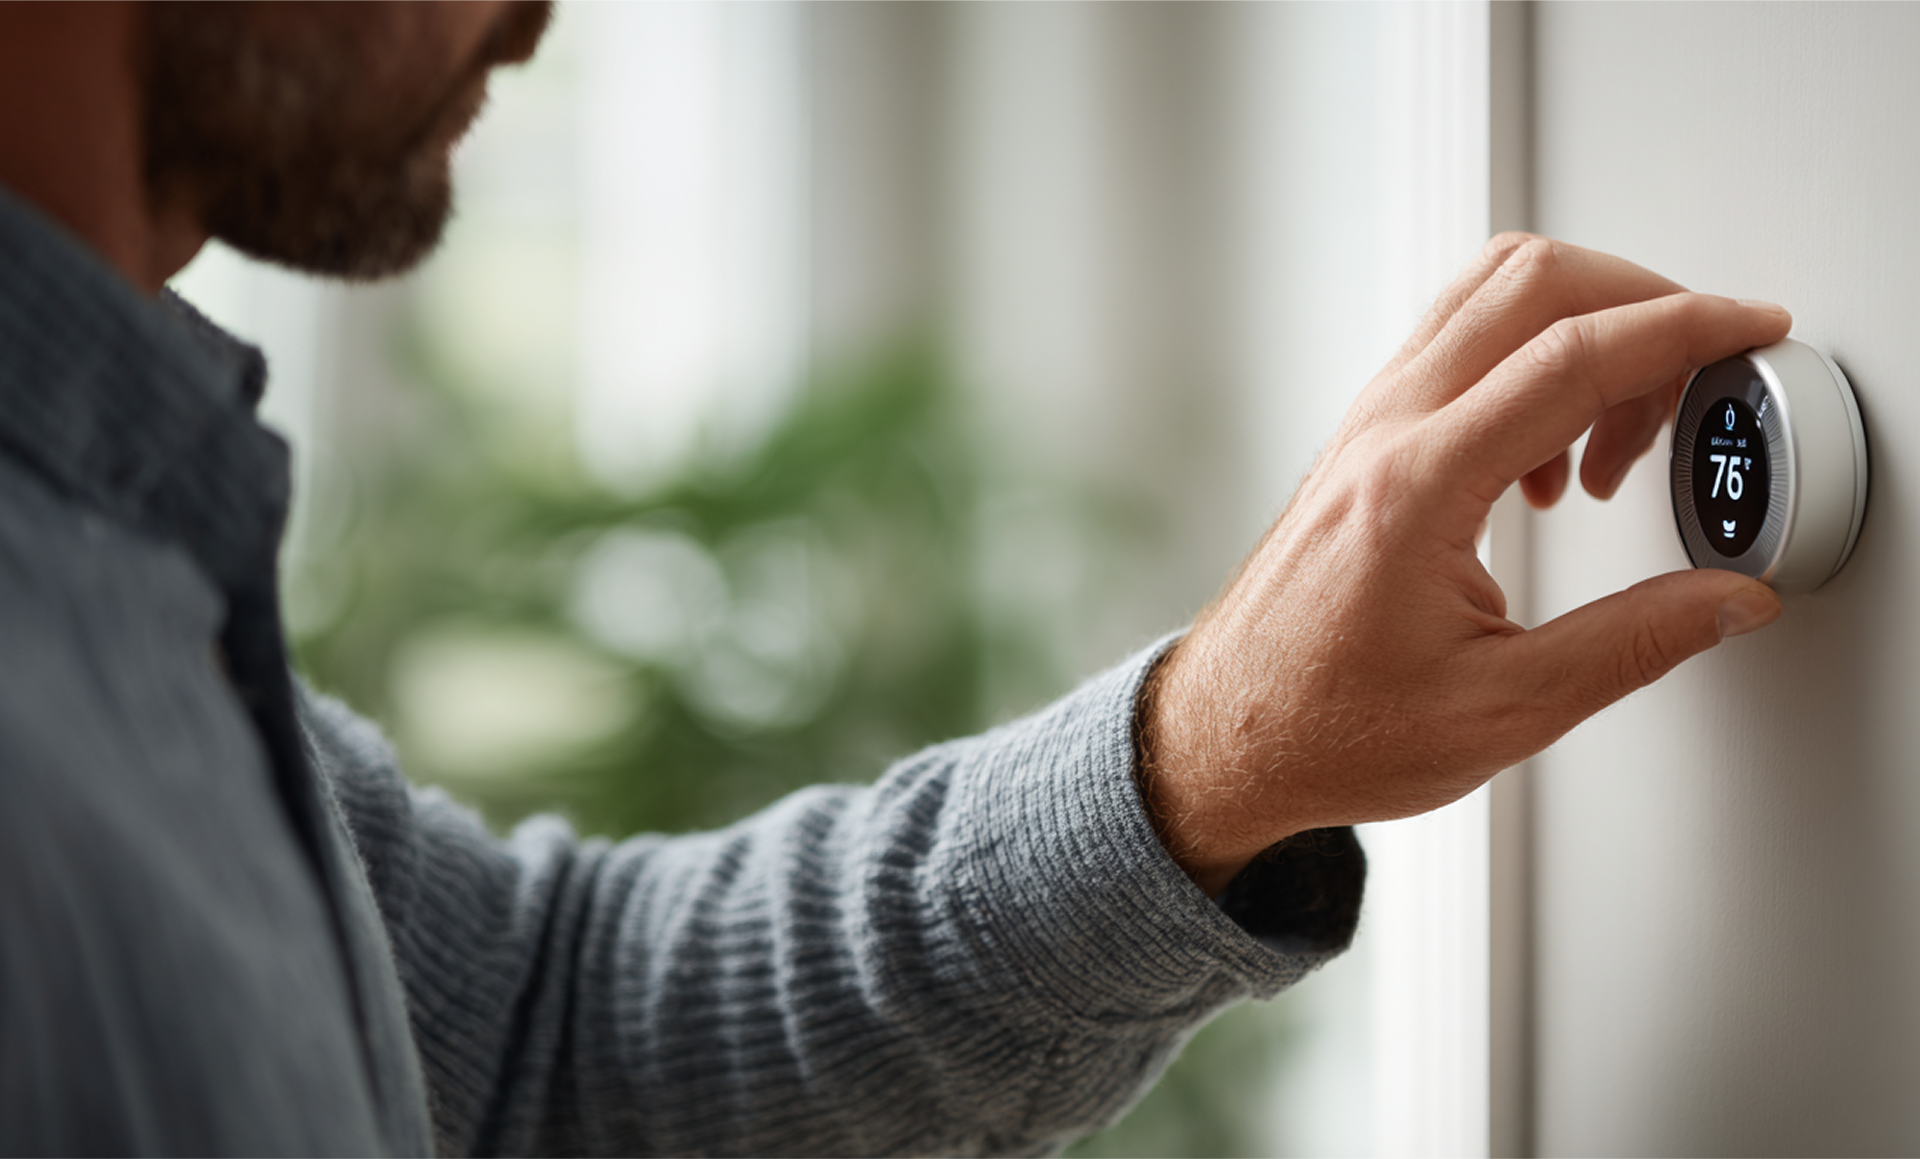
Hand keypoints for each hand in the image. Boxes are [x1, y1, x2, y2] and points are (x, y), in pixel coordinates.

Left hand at [1140, 234, 1791, 895]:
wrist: (1229, 736)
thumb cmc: (1330, 729)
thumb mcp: (1501, 712)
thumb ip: (1631, 646)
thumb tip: (1728, 599)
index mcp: (1416, 487)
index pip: (1573, 355)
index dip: (1684, 329)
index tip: (1750, 328)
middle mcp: (1384, 431)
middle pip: (1532, 282)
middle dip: (1641, 303)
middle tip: (1697, 382)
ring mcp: (1367, 425)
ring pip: (1490, 298)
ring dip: (1582, 330)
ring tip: (1615, 446)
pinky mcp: (1365, 438)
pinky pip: (1461, 346)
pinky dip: (1532, 364)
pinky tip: (1550, 464)